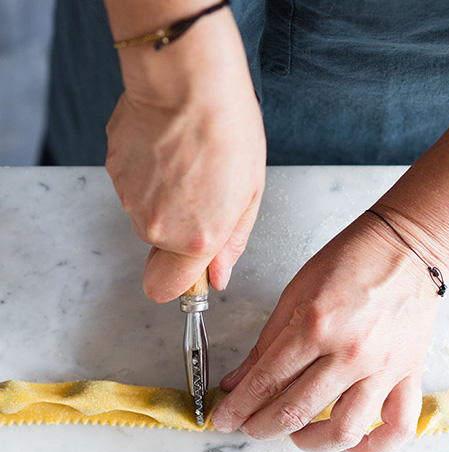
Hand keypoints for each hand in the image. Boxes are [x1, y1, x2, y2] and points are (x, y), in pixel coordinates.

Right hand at [105, 9, 265, 300]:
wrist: (187, 78)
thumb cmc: (227, 128)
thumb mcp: (249, 195)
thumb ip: (231, 244)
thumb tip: (218, 276)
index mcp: (194, 238)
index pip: (167, 290)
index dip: (180, 282)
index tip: (192, 270)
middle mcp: (156, 226)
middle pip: (159, 249)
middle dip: (178, 232)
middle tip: (201, 194)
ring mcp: (130, 199)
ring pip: (146, 215)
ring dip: (164, 200)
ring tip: (186, 164)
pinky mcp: (114, 171)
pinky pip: (133, 186)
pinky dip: (148, 174)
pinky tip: (167, 150)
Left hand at [211, 211, 444, 451]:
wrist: (409, 247)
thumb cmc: (352, 260)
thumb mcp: (296, 293)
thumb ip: (265, 343)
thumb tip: (236, 381)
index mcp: (315, 325)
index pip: (266, 380)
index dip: (238, 407)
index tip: (224, 420)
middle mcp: (350, 353)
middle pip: (296, 410)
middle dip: (260, 427)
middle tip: (247, 428)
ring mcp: (383, 368)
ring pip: (343, 430)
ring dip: (308, 443)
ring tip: (294, 435)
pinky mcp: (409, 375)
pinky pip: (397, 428)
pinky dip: (372, 447)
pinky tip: (349, 444)